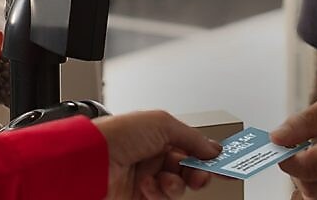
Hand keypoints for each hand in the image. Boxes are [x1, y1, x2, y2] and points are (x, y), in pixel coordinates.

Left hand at [94, 110, 221, 198]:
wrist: (90, 162)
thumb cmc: (116, 134)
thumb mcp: (162, 124)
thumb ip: (192, 137)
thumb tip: (213, 148)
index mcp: (156, 133)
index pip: (190, 144)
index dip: (207, 153)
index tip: (226, 162)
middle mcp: (150, 154)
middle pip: (186, 168)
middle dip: (197, 173)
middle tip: (201, 175)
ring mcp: (144, 176)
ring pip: (176, 186)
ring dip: (176, 184)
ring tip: (166, 180)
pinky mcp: (138, 196)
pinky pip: (161, 198)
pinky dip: (159, 193)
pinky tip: (148, 186)